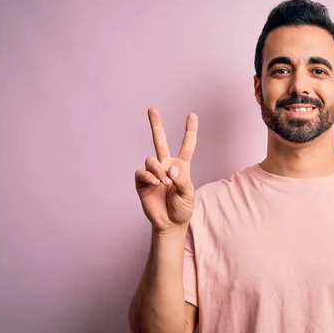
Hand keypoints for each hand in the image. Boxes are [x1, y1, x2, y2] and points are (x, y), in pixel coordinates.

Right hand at [135, 108, 197, 232]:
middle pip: (160, 141)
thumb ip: (182, 179)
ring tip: (164, 182)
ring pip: (151, 159)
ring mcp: (153, 173)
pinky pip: (142, 172)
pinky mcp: (142, 182)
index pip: (187, 145)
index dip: (190, 130)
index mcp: (181, 166)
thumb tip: (170, 169)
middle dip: (156, 125)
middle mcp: (166, 166)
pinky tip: (155, 183)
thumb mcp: (188, 194)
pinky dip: (148, 176)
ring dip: (158, 169)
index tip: (192, 115)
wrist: (170, 223)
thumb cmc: (182, 207)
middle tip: (152, 109)